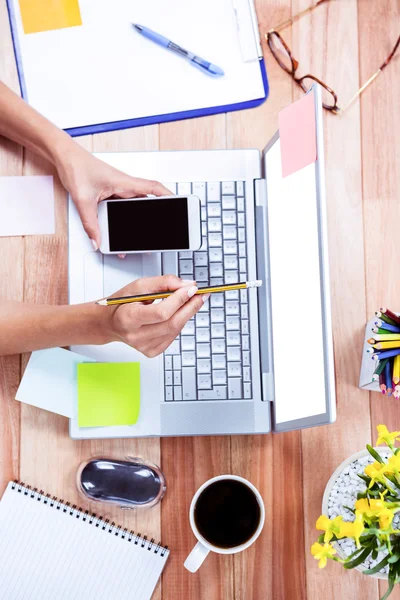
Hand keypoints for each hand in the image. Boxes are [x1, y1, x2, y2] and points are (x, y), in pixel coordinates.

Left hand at [55, 145, 170, 250]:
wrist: (64, 156)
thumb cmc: (76, 166)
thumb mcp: (83, 199)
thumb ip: (90, 223)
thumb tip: (96, 240)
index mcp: (124, 182)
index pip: (154, 188)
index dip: (168, 196)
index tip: (179, 203)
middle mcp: (123, 185)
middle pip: (145, 201)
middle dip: (154, 215)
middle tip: (160, 228)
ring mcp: (116, 188)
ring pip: (132, 206)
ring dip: (136, 218)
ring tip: (138, 235)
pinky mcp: (109, 191)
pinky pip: (121, 206)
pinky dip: (123, 217)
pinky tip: (119, 228)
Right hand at [106, 275, 206, 357]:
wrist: (110, 322)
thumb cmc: (122, 303)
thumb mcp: (138, 286)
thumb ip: (163, 282)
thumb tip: (186, 285)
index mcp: (128, 318)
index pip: (161, 312)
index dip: (179, 300)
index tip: (191, 289)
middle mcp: (136, 336)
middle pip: (172, 324)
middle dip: (190, 307)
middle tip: (201, 295)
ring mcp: (144, 346)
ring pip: (175, 330)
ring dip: (187, 314)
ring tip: (191, 301)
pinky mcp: (151, 351)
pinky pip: (173, 337)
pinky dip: (179, 323)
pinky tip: (178, 314)